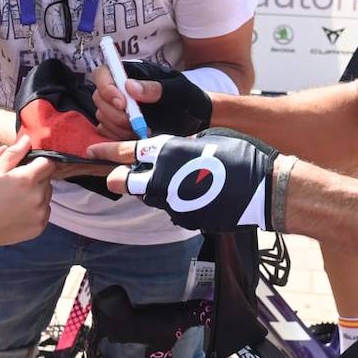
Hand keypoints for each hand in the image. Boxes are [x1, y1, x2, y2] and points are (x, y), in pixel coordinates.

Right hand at [0, 134, 53, 247]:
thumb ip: (14, 154)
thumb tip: (28, 139)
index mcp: (27, 179)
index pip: (48, 163)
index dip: (38, 162)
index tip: (28, 167)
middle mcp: (38, 196)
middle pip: (48, 179)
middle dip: (37, 178)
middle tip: (17, 184)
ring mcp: (40, 212)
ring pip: (47, 195)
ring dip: (38, 193)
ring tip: (17, 197)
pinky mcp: (40, 226)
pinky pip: (45, 210)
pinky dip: (36, 208)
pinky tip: (19, 210)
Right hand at [91, 60, 211, 138]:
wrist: (196, 118)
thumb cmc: (189, 99)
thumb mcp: (177, 90)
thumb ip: (156, 88)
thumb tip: (130, 86)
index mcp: (132, 73)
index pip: (103, 73)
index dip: (106, 87)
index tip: (122, 104)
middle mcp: (121, 89)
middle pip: (99, 97)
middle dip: (114, 113)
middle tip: (134, 123)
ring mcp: (119, 108)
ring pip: (102, 116)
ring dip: (118, 127)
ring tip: (141, 130)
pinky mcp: (120, 125)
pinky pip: (107, 131)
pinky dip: (118, 137)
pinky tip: (136, 137)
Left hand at [96, 129, 279, 231]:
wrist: (265, 188)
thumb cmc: (241, 155)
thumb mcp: (206, 138)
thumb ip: (180, 146)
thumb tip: (169, 151)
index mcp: (167, 152)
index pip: (126, 152)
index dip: (107, 151)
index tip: (92, 151)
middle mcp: (163, 180)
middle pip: (125, 182)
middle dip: (120, 177)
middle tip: (120, 174)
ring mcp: (173, 204)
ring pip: (149, 196)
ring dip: (153, 188)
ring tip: (176, 180)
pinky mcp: (186, 219)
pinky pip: (173, 208)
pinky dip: (177, 201)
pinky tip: (198, 194)